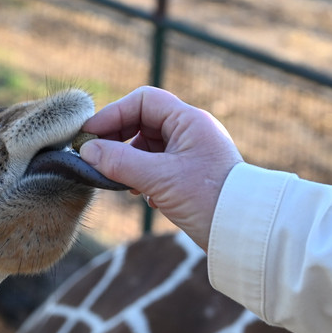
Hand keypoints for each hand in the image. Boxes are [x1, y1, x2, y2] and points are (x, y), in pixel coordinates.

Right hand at [79, 87, 241, 250]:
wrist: (244, 232)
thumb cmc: (208, 199)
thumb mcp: (159, 179)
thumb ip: (120, 162)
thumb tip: (87, 151)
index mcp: (189, 121)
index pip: (143, 101)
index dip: (113, 114)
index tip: (89, 135)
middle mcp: (192, 131)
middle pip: (143, 121)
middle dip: (118, 138)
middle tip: (95, 157)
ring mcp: (191, 153)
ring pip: (148, 146)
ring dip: (128, 160)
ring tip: (117, 179)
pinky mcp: (190, 175)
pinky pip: (157, 165)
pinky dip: (142, 175)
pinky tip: (140, 194)